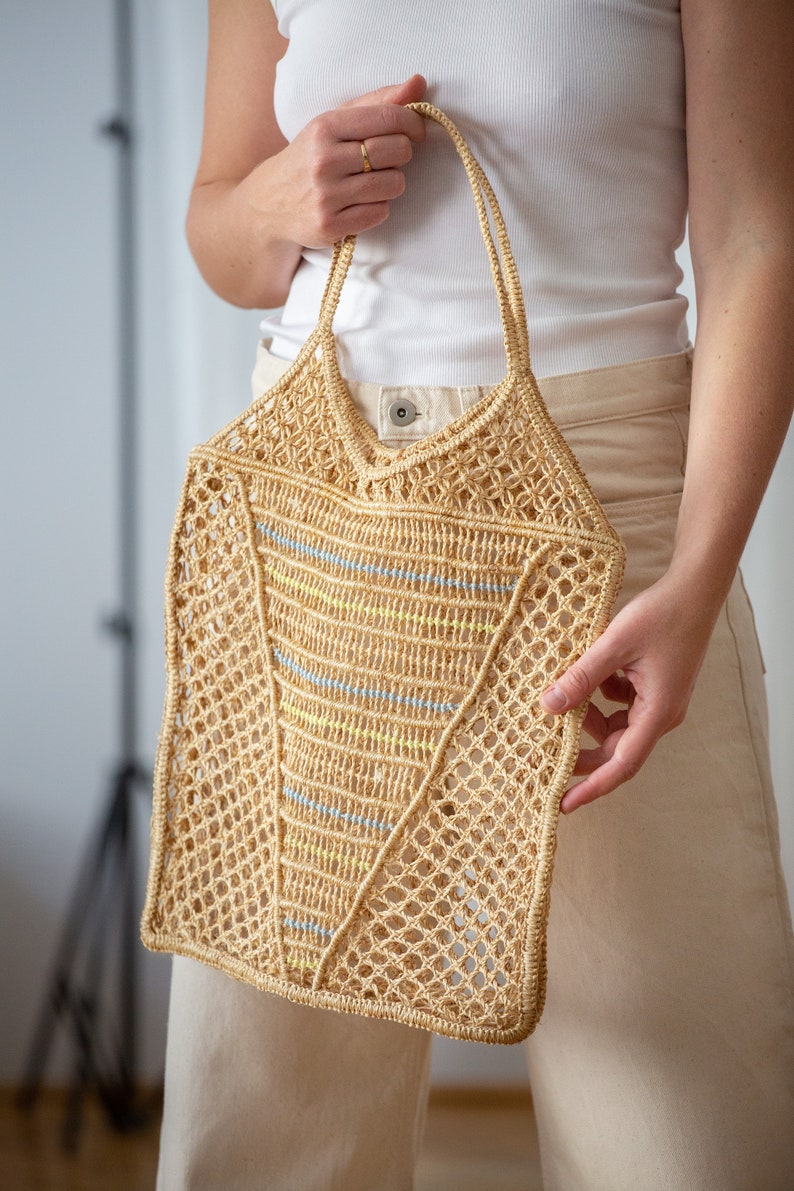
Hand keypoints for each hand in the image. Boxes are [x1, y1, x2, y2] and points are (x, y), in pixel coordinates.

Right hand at [264, 75, 427, 248]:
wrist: (269, 203)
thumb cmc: (312, 157)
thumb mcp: (335, 122)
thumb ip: (378, 102)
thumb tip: (419, 83)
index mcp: (325, 127)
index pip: (389, 117)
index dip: (413, 123)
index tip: (415, 131)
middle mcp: (324, 160)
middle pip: (397, 151)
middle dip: (402, 154)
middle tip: (388, 159)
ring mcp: (326, 196)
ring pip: (393, 184)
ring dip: (391, 183)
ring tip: (372, 181)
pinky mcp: (330, 225)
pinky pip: (380, 213)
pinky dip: (378, 208)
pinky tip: (361, 203)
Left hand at [539, 571, 719, 812]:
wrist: (693, 590)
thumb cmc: (661, 616)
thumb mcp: (613, 645)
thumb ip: (581, 677)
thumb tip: (548, 706)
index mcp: (658, 713)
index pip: (622, 765)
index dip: (592, 787)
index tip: (564, 804)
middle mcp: (661, 714)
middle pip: (615, 748)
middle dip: (581, 751)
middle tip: (543, 753)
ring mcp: (658, 701)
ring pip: (615, 725)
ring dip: (588, 717)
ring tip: (561, 699)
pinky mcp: (653, 687)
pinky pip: (620, 704)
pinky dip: (599, 695)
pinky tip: (588, 674)